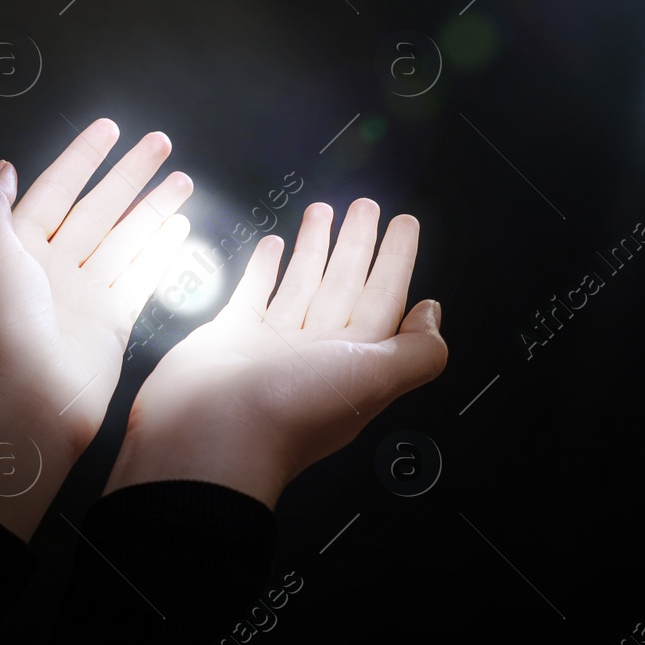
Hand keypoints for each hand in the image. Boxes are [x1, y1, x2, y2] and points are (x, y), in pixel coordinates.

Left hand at [0, 118, 192, 539]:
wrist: (21, 402)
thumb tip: (0, 169)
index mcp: (16, 248)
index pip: (54, 189)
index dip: (82, 158)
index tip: (109, 129)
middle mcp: (50, 268)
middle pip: (97, 208)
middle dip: (128, 174)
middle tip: (160, 143)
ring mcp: (82, 295)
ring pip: (124, 238)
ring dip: (152, 208)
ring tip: (181, 179)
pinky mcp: (110, 323)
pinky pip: (140, 277)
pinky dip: (159, 251)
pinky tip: (178, 227)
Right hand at [106, 198, 447, 508]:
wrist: (210, 438)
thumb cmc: (288, 414)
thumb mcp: (374, 378)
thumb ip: (416, 351)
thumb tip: (434, 316)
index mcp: (355, 360)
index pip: (385, 298)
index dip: (396, 259)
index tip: (404, 225)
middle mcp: (317, 352)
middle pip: (345, 284)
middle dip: (357, 244)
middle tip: (365, 206)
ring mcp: (272, 345)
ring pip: (302, 283)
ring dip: (315, 248)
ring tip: (322, 211)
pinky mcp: (230, 338)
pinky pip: (253, 293)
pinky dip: (263, 269)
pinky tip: (272, 247)